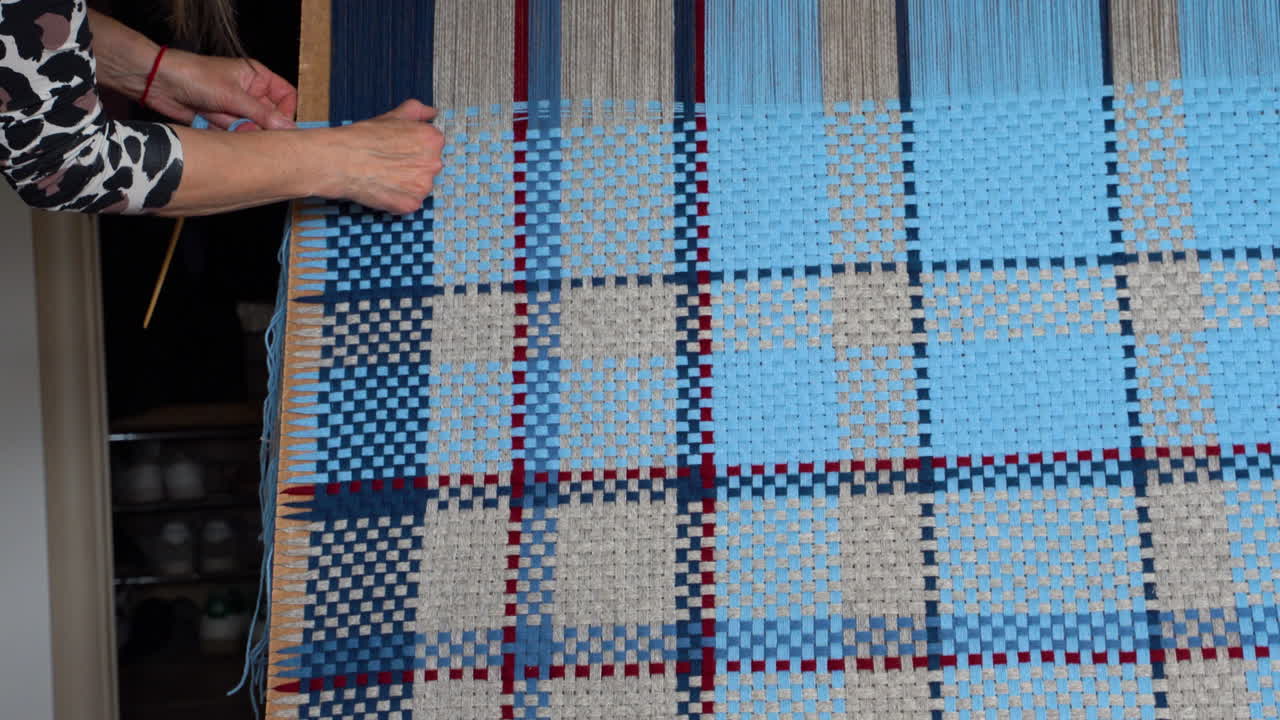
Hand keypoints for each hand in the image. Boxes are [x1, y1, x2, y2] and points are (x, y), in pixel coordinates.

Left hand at [147, 49, 297, 130]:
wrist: (160, 83)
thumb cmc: (196, 76)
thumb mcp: (234, 95)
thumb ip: (263, 115)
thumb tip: (289, 128)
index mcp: (257, 77)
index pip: (286, 96)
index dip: (287, 111)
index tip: (283, 127)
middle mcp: (249, 92)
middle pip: (270, 116)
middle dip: (261, 126)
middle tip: (256, 132)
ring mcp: (235, 108)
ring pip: (252, 127)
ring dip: (241, 130)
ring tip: (224, 122)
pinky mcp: (221, 121)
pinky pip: (235, 134)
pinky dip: (228, 135)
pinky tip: (215, 126)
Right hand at [319, 100, 445, 214]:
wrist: (342, 160)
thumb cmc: (364, 139)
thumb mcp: (392, 116)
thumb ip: (417, 112)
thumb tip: (432, 112)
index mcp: (432, 140)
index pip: (433, 146)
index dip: (414, 148)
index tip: (399, 149)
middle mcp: (433, 163)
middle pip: (428, 167)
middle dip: (413, 166)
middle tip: (389, 162)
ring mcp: (423, 186)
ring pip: (420, 186)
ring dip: (407, 183)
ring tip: (385, 175)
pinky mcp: (412, 204)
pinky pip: (410, 203)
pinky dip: (399, 198)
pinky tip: (384, 187)